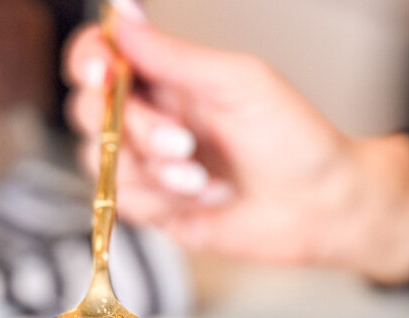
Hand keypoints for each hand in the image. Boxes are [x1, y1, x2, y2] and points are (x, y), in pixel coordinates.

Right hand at [63, 1, 408, 283]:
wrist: (320, 207)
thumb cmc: (295, 141)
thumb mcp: (236, 83)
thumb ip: (173, 55)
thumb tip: (123, 16)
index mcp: (168, 77)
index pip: (99, 57)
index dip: (88, 61)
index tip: (102, 71)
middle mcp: (152, 116)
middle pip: (88, 111)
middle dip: (134, 130)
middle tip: (182, 141)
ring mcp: (149, 163)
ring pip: (100, 160)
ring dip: (153, 171)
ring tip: (202, 177)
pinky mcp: (154, 206)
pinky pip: (120, 201)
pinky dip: (160, 202)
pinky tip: (204, 198)